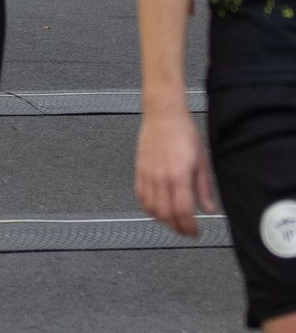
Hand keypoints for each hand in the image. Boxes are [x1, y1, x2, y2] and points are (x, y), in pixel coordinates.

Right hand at [135, 107, 216, 235]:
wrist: (163, 116)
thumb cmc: (184, 134)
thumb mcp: (202, 161)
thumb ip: (204, 188)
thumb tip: (209, 209)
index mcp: (179, 176)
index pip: (183, 211)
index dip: (189, 227)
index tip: (196, 233)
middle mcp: (160, 178)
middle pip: (166, 214)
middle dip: (177, 228)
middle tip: (186, 231)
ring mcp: (147, 174)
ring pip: (151, 208)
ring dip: (162, 220)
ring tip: (173, 222)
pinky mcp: (139, 171)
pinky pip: (140, 196)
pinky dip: (148, 208)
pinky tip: (157, 209)